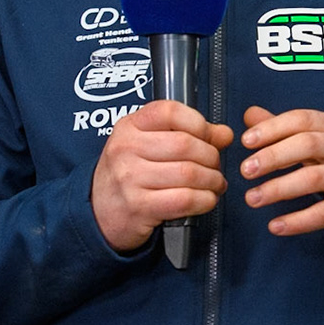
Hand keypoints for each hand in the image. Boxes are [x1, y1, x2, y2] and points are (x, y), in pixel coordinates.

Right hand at [90, 99, 232, 251]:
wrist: (99, 213)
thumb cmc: (128, 175)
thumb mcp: (148, 145)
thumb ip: (186, 134)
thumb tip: (224, 134)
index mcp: (129, 126)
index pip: (170, 112)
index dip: (199, 124)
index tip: (210, 137)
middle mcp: (126, 148)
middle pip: (185, 144)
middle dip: (211, 156)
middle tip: (215, 166)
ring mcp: (130, 178)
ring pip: (189, 172)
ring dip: (212, 180)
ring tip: (214, 184)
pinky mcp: (139, 206)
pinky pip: (184, 199)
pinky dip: (205, 200)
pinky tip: (206, 199)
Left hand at [238, 105, 323, 235]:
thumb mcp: (321, 136)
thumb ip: (284, 128)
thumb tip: (249, 114)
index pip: (302, 120)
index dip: (273, 128)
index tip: (246, 141)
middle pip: (307, 145)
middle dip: (273, 157)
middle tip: (245, 170)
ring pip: (313, 179)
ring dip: (279, 189)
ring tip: (252, 198)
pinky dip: (299, 221)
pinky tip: (276, 226)